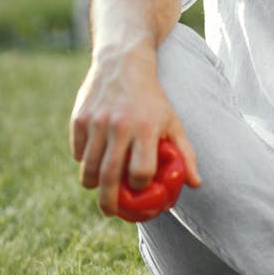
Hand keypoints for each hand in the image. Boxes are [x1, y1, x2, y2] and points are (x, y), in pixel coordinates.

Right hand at [69, 42, 200, 218]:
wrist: (124, 62)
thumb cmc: (153, 98)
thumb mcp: (173, 121)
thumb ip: (185, 153)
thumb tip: (196, 184)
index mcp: (146, 128)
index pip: (141, 171)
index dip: (141, 185)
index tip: (141, 187)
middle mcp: (120, 125)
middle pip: (110, 177)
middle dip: (109, 202)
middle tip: (110, 212)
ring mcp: (97, 122)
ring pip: (88, 169)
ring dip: (93, 184)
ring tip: (99, 188)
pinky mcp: (80, 118)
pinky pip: (77, 152)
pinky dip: (83, 161)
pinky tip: (93, 159)